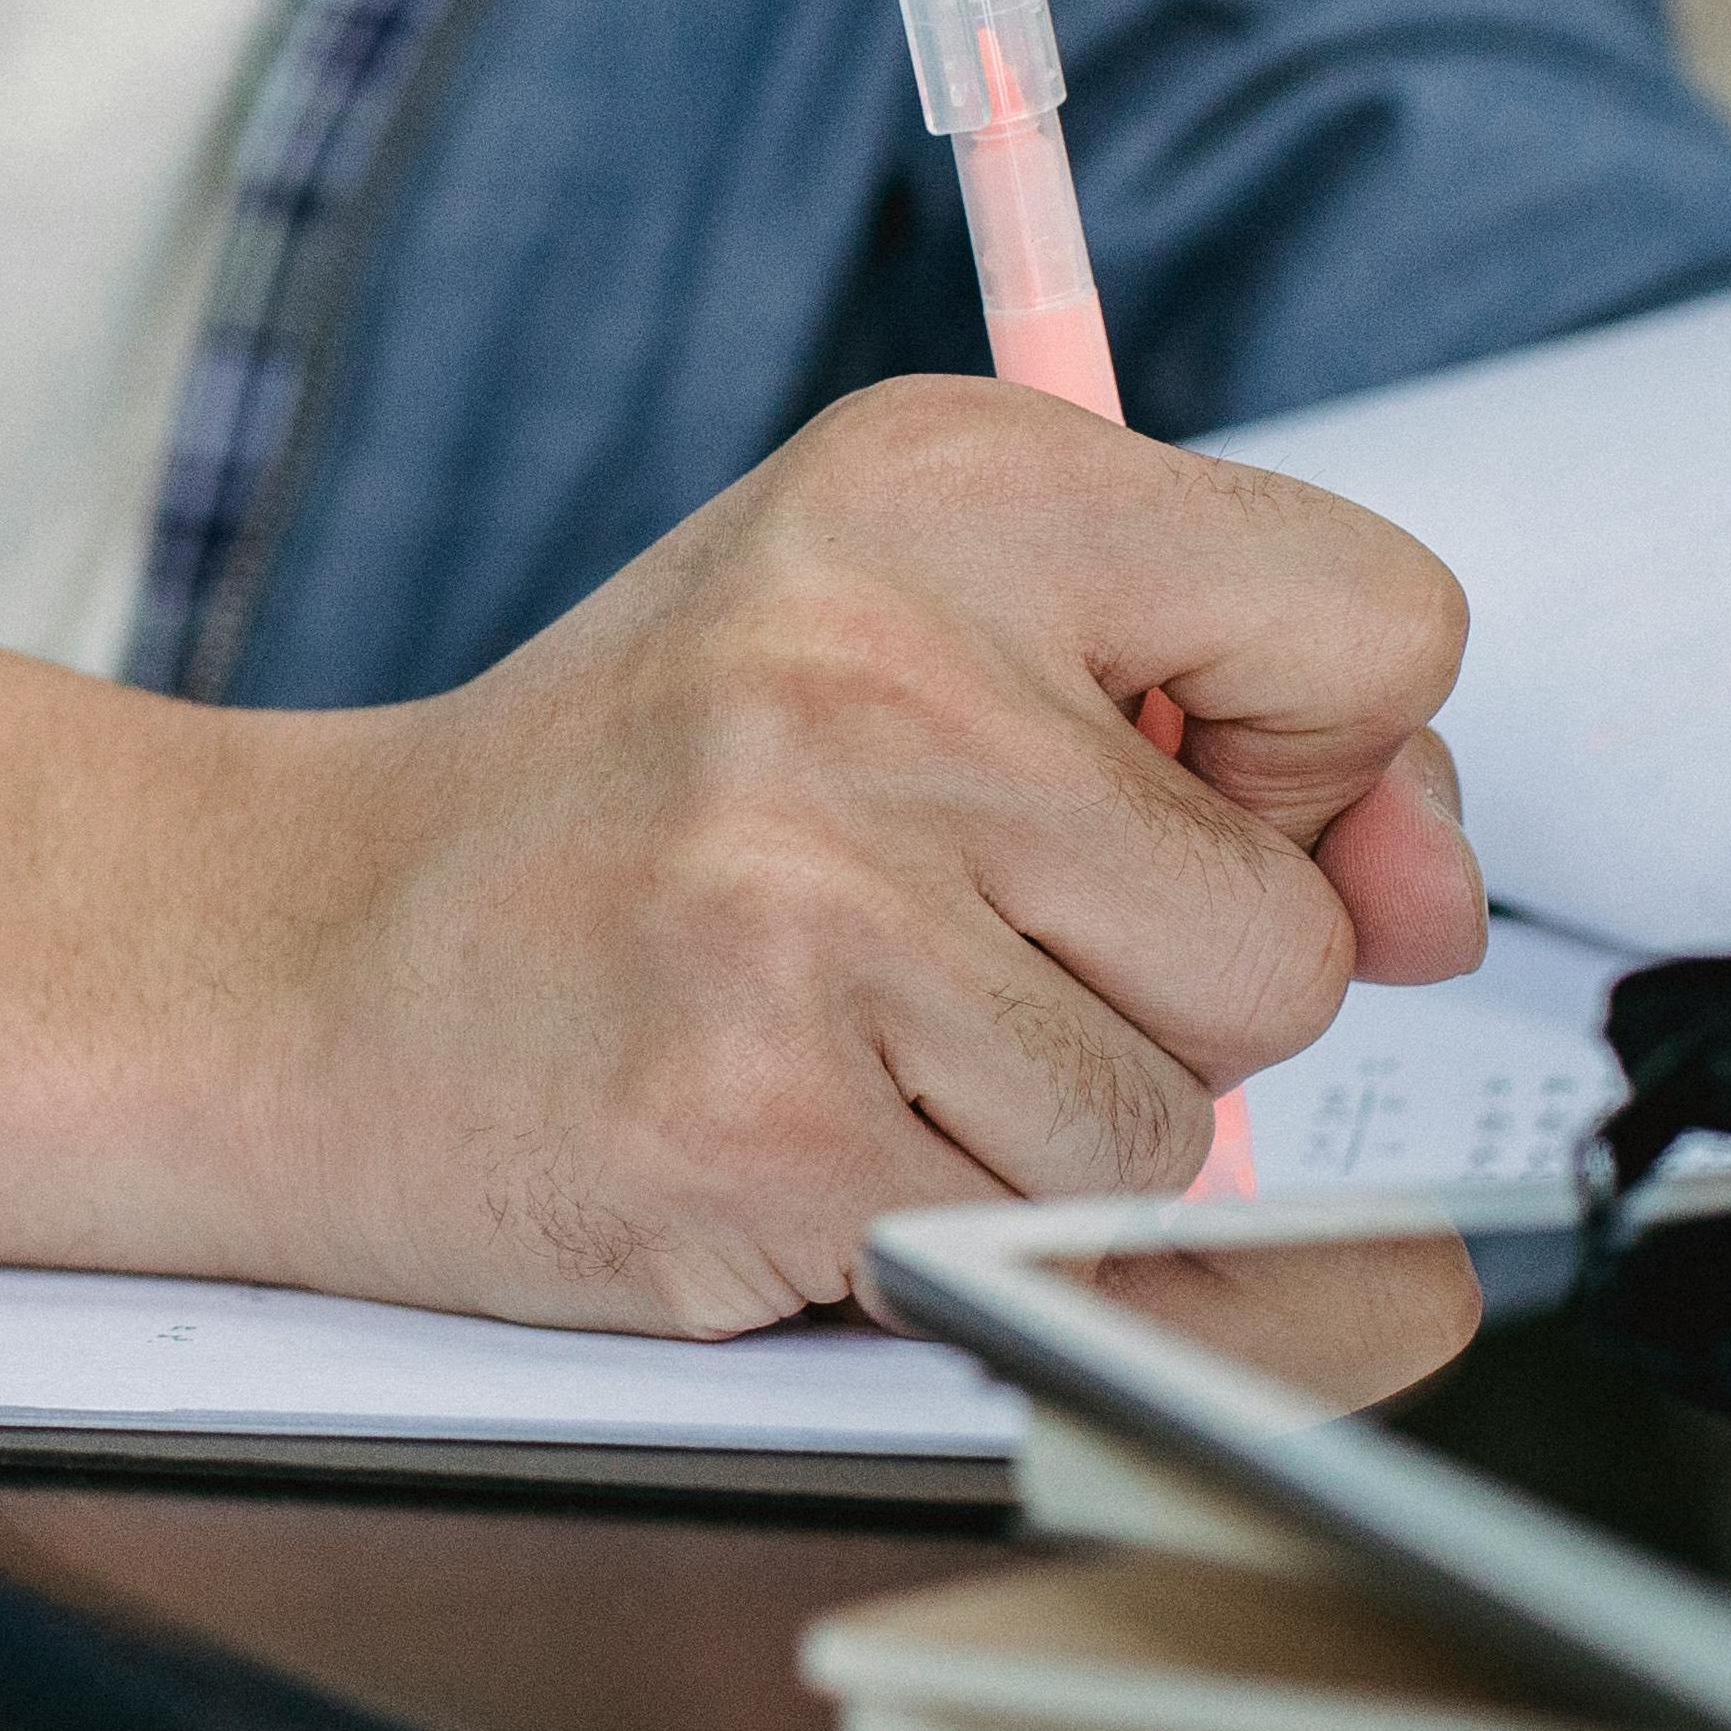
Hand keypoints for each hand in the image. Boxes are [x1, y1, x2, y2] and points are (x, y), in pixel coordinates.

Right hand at [0, 378, 1475, 1333]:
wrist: (298, 959)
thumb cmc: (638, 799)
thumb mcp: (910, 628)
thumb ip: (1214, 715)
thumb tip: (1431, 904)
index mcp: (949, 481)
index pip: (1382, 624)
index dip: (1322, 765)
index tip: (1184, 795)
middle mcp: (884, 654)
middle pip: (1294, 932)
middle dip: (1165, 989)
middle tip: (940, 935)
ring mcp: (815, 887)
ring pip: (1181, 1120)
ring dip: (1040, 1126)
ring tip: (841, 1028)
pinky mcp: (766, 1110)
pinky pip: (1042, 1250)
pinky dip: (940, 1231)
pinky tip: (781, 1121)